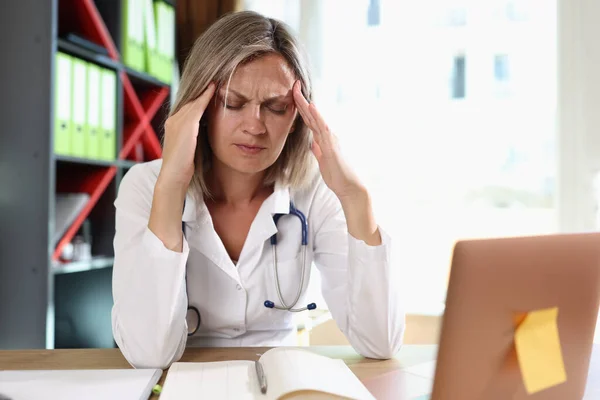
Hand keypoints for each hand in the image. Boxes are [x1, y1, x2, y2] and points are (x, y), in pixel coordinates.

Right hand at [159, 83, 215, 189]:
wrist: (173, 178)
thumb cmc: (184, 169)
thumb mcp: (190, 150)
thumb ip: (195, 140)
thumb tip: (205, 136)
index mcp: (173, 126)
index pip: (188, 108)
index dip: (199, 99)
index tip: (210, 90)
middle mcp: (173, 120)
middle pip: (190, 101)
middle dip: (202, 91)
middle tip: (215, 79)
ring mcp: (178, 121)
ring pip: (194, 101)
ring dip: (205, 90)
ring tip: (216, 79)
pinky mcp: (186, 125)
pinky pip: (198, 106)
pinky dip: (206, 96)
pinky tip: (214, 88)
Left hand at [292, 81, 363, 199]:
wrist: (349, 187)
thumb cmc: (338, 176)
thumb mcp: (323, 163)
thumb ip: (319, 152)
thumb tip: (313, 145)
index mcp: (323, 140)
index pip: (309, 121)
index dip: (300, 108)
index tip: (292, 96)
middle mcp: (326, 136)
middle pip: (310, 115)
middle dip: (300, 100)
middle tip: (293, 84)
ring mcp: (329, 139)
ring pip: (315, 117)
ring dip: (305, 103)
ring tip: (297, 90)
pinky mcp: (331, 145)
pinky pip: (322, 127)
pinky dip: (316, 116)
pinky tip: (310, 106)